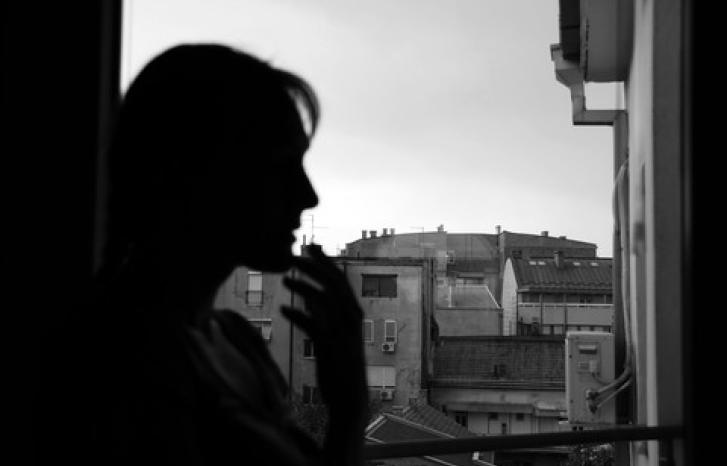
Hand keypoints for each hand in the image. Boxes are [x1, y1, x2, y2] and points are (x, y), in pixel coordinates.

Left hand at [281, 246, 367, 419]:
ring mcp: (342, 333)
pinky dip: (299, 315)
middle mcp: (351, 320)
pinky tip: (283, 310)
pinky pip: (314, 326)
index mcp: (353, 313)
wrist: (350, 397)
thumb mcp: (334, 334)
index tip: (310, 247)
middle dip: (314, 267)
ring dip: (304, 288)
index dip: (325, 262)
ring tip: (284, 279)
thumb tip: (309, 296)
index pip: (340, 279)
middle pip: (333, 284)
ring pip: (324, 301)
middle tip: (293, 256)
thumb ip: (324, 315)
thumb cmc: (340, 365)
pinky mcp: (331, 349)